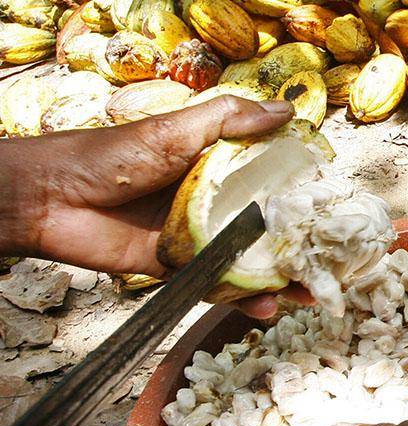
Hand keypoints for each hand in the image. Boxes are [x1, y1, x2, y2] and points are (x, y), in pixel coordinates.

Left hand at [1, 96, 310, 317]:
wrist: (49, 199)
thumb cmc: (108, 156)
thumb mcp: (174, 129)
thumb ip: (228, 120)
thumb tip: (285, 112)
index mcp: (216, 165)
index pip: (270, 179)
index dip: (301, 194)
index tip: (333, 210)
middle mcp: (211, 201)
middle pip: (266, 226)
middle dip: (299, 245)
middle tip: (331, 260)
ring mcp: (196, 237)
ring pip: (247, 260)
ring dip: (278, 278)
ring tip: (307, 292)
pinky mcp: (177, 268)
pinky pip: (216, 285)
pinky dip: (241, 299)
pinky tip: (265, 308)